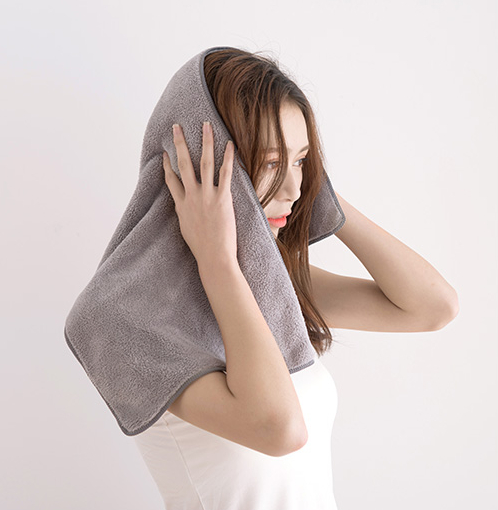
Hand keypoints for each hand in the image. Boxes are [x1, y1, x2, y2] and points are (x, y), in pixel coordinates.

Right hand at [163, 122, 236, 265]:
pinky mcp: (222, 198)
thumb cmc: (202, 248)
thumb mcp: (187, 230)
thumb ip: (186, 215)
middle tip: (177, 127)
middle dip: (179, 144)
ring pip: (203, 163)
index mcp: (181, 205)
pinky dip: (227, 157)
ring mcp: (206, 196)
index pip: (170, 180)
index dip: (167, 165)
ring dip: (204, 142)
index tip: (165, 154)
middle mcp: (191, 197)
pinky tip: (229, 144)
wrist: (214, 257)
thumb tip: (186, 209)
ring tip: (205, 125)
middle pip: (182, 164)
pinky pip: (225, 173)